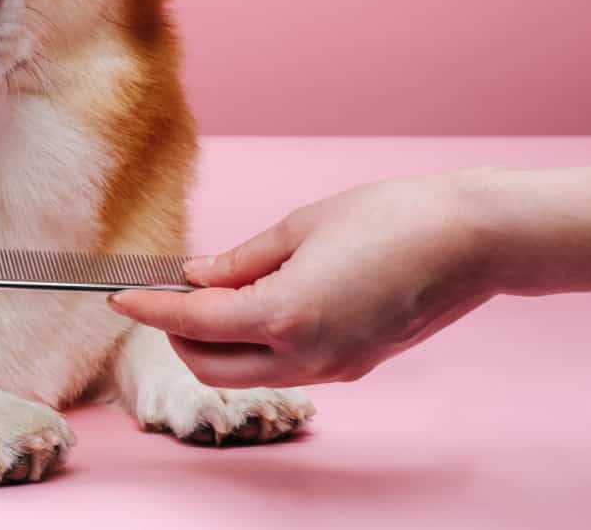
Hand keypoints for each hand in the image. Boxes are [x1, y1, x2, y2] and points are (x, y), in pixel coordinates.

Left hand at [109, 170, 500, 386]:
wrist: (473, 240)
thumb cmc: (391, 217)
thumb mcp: (301, 226)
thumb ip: (241, 259)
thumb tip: (198, 277)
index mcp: (286, 315)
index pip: (193, 322)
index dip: (148, 308)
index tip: (116, 295)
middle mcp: (306, 355)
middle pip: (209, 365)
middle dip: (176, 332)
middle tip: (168, 290)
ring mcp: (332, 367)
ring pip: (246, 373)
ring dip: (215, 341)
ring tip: (213, 291)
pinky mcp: (353, 366)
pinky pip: (284, 365)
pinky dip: (255, 342)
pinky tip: (258, 300)